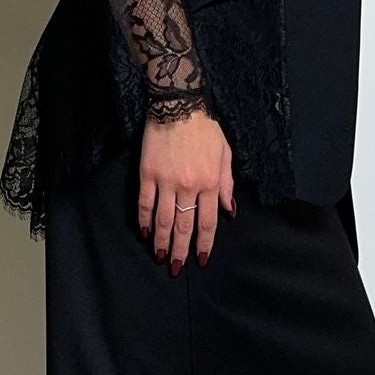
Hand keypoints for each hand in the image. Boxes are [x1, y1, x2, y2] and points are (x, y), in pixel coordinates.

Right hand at [138, 105, 233, 273]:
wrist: (178, 106)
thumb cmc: (205, 129)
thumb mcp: (225, 154)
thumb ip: (227, 184)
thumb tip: (229, 211)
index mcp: (210, 182)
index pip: (207, 222)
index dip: (205, 243)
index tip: (202, 259)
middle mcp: (189, 186)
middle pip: (184, 226)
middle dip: (181, 250)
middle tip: (177, 268)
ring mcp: (166, 181)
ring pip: (164, 219)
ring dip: (162, 241)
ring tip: (160, 257)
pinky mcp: (147, 174)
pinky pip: (145, 203)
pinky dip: (145, 220)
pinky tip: (145, 233)